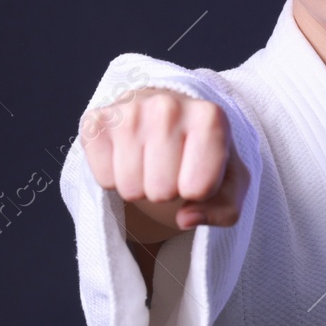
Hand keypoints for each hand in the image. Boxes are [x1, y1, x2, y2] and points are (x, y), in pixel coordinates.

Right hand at [80, 86, 249, 238]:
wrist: (166, 116)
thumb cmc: (200, 152)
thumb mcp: (229, 181)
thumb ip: (225, 209)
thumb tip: (186, 219)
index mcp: (209, 117)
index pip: (199, 189)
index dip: (199, 192)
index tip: (197, 170)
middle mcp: (169, 106)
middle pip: (162, 191)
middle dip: (168, 191)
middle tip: (169, 167)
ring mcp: (130, 110)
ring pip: (131, 189)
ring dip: (141, 187)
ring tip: (149, 161)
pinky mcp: (96, 120)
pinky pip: (104, 180)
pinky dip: (114, 178)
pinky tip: (126, 155)